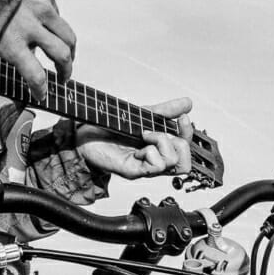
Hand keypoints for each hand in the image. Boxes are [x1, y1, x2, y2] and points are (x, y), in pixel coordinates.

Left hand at [0, 0, 76, 99]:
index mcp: (11, 43)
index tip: (42, 95)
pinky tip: (43, 19)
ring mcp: (42, 6)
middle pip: (61, 55)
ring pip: (67, 34)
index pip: (36, 76)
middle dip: (65, 70)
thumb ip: (7, 51)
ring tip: (65, 53)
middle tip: (63, 77)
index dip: (41, 89)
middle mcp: (30, 25)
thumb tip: (28, 58)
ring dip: (68, 48)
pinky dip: (53, 19)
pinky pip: (56, 10)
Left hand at [76, 97, 192, 179]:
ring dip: (163, 143)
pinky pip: (156, 166)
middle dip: (177, 141)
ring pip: (174, 164)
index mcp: (158, 149)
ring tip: (144, 136)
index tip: (183, 118)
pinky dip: (151, 151)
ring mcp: (145, 168)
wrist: (85, 134)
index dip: (188, 134)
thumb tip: (188, 103)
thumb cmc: (111, 128)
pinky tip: (137, 146)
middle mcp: (154, 161)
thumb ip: (165, 111)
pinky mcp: (134, 171)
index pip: (185, 149)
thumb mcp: (143, 115)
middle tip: (154, 132)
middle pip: (185, 163)